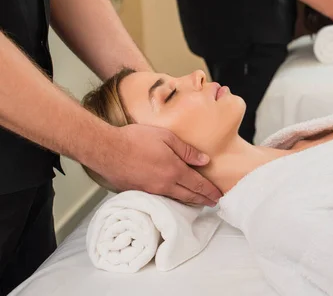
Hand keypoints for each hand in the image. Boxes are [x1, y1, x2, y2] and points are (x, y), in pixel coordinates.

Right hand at [96, 124, 221, 205]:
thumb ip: (187, 150)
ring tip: (198, 203)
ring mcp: (151, 190)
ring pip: (175, 199)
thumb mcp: (166, 137)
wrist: (106, 150)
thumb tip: (205, 160)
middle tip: (213, 203)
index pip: (198, 184)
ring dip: (189, 202)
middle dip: (203, 200)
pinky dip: (173, 200)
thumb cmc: (135, 139)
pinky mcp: (139, 192)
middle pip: (189, 195)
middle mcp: (165, 184)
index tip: (219, 195)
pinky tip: (175, 199)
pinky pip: (161, 199)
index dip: (209, 191)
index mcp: (174, 171)